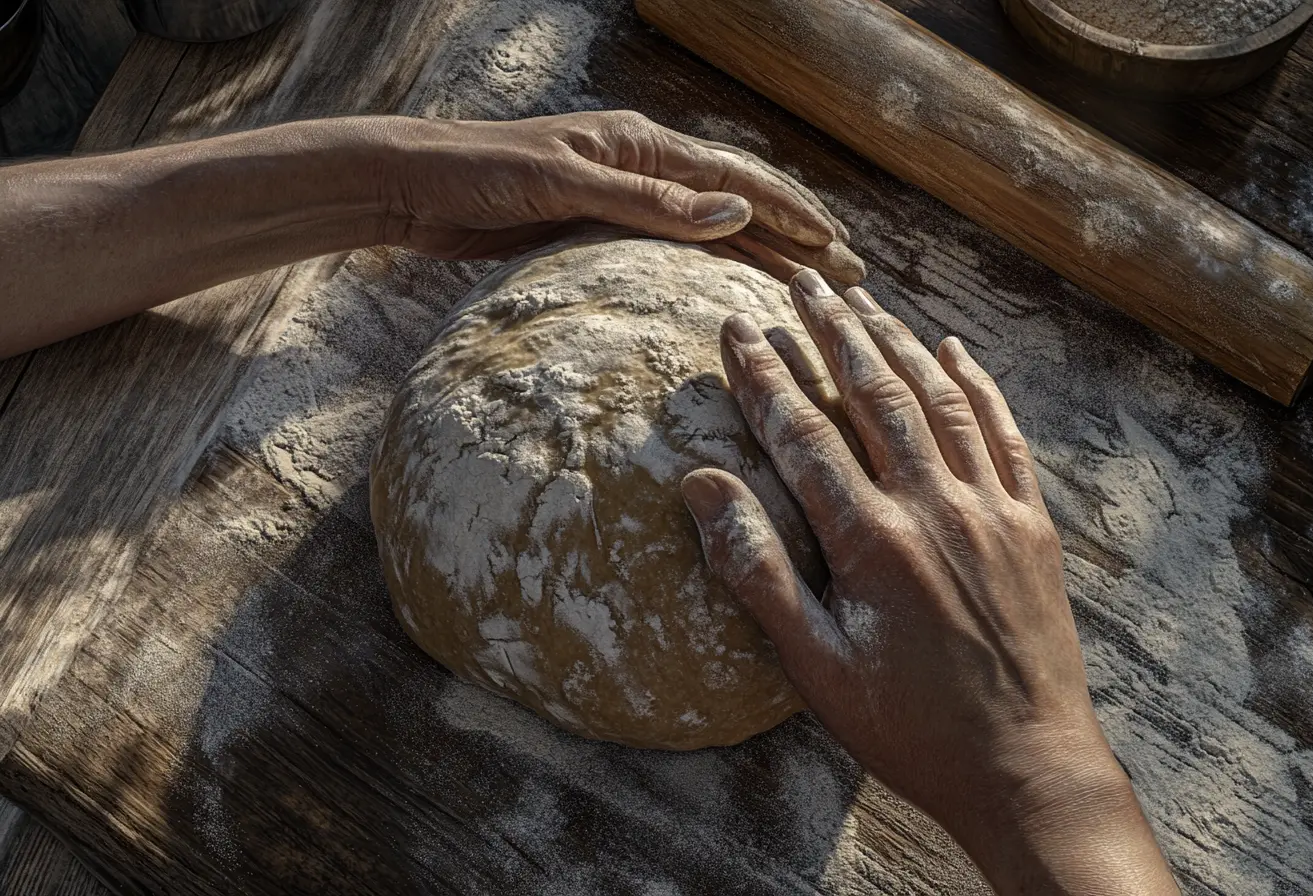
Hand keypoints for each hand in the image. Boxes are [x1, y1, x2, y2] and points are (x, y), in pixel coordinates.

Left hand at [379, 112, 863, 283]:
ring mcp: (622, 198)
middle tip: (848, 276)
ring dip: (761, 256)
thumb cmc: (481, 173)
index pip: (738, 178)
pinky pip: (671, 251)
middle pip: (737, 204)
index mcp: (641, 145)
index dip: (793, 212)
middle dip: (795, 238)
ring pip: (710, 229)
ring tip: (806, 286)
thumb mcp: (566, 184)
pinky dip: (709, 268)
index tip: (838, 246)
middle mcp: (642, 168)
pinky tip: (729, 292)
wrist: (415, 186)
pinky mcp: (597, 228)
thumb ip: (651, 200)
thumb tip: (738, 208)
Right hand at [680, 270, 1178, 894]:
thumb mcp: (815, 667)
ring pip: (937, 400)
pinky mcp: (1032, 525)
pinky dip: (977, 384)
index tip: (736, 326)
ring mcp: (992, 510)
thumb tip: (703, 489)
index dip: (765, 375)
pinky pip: (1004, 433)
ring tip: (860, 299)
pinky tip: (955, 350)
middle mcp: (935, 507)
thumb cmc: (909, 727)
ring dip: (896, 342)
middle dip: (831, 331)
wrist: (1027, 768)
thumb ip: (757, 572)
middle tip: (800, 282)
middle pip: (873, 395)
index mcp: (872, 541)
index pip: (804, 434)